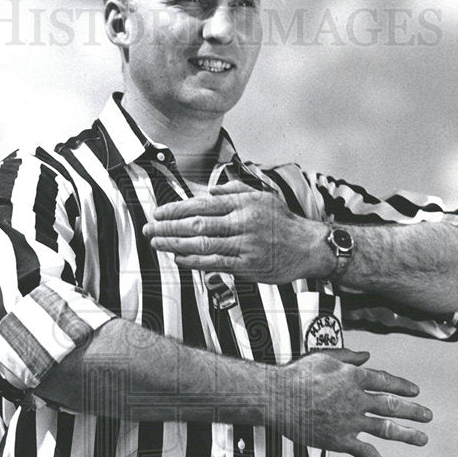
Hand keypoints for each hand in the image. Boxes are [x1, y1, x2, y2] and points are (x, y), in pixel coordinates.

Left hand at [142, 180, 325, 283]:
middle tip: (149, 229)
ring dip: (175, 244)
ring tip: (156, 243)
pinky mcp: (247, 265)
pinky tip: (179, 258)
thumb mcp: (261, 197)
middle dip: (169, 227)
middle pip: (197, 224)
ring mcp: (244, 245)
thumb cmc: (282, 222)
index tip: (158, 213)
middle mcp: (242, 223)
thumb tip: (209, 190)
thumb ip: (234, 191)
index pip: (202, 204)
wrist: (308, 247)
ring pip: (203, 244)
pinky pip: (215, 263)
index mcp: (243, 204)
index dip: (176, 209)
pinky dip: (194, 261)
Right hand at [271, 348, 431, 456]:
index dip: (402, 386)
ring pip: (385, 428)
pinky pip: (365, 453)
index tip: (415, 391)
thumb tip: (367, 355)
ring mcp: (350, 421)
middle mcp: (357, 399)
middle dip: (412, 411)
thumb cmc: (296, 373)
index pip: (386, 381)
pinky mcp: (340, 440)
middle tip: (428, 416)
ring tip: (422, 439)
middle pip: (391, 405)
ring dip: (406, 434)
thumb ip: (348, 356)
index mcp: (354, 377)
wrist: (277, 397)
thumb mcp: (324, 356)